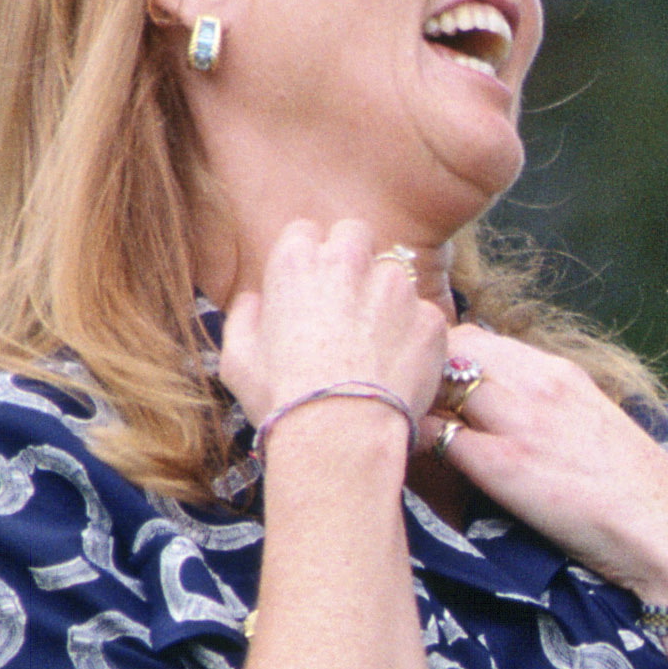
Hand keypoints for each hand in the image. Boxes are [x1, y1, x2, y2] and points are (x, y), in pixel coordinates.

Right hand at [216, 217, 453, 437]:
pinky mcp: (430, 318)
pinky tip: (398, 367)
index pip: (306, 232)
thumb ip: (244, 317)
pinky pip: (424, 315)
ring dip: (386, 298)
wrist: (341, 436)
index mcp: (297, 262)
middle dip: (352, 260)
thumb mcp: (237, 360)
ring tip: (374, 345)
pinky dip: (414, 335)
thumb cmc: (283, 400)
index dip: (309, 259)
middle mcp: (350, 260)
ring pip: (395, 274)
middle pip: (355, 235)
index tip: (310, 287)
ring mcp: (396, 287)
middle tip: (346, 304)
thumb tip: (254, 301)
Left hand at [432, 330, 667, 600]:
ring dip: (413, 405)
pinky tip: (407, 467)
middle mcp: (537, 381)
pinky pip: (435, 435)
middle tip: (407, 415)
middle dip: (421, 377)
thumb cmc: (636, 497)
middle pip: (448, 348)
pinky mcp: (506, 463)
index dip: (443, 364)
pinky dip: (414, 445)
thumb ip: (547, 415)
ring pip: (436, 381)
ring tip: (400, 439)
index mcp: (559, 373)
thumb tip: (501, 424)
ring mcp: (520, 418)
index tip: (430, 397)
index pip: (475, 340)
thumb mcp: (592, 432)